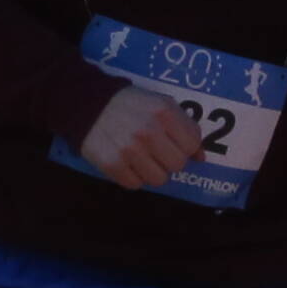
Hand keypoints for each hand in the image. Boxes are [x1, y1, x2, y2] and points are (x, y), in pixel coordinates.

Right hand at [70, 88, 205, 191]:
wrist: (86, 103)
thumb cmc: (129, 103)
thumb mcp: (160, 104)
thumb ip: (184, 126)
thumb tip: (200, 158)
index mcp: (164, 113)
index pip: (192, 144)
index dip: (185, 146)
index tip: (173, 143)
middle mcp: (149, 132)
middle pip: (177, 165)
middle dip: (169, 159)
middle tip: (156, 150)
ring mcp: (130, 150)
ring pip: (159, 179)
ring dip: (152, 171)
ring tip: (140, 157)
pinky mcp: (112, 165)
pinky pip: (135, 184)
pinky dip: (132, 176)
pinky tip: (125, 161)